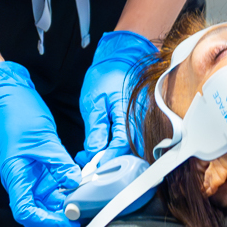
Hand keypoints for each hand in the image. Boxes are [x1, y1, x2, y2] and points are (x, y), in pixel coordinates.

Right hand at [0, 62, 81, 226]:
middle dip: (57, 217)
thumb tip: (75, 182)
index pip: (26, 212)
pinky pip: (53, 184)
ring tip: (85, 199)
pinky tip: (80, 184)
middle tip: (81, 213)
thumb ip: (60, 163)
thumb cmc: (18, 115)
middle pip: (37, 212)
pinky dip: (66, 187)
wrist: (11, 97)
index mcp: (15, 176)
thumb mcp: (44, 139)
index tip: (68, 221)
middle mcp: (21, 180)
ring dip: (64, 202)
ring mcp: (30, 174)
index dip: (47, 222)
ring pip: (47, 200)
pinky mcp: (39, 167)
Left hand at [78, 28, 155, 164]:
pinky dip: (116, 146)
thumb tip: (94, 151)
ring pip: (129, 148)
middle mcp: (138, 121)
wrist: (122, 59)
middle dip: (106, 161)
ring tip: (90, 154)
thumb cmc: (107, 75)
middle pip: (126, 152)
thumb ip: (95, 128)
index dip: (105, 160)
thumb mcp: (93, 101)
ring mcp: (141, 122)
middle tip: (85, 161)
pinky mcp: (140, 122)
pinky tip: (102, 145)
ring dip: (110, 155)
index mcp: (126, 115)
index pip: (119, 146)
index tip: (91, 168)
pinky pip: (130, 140)